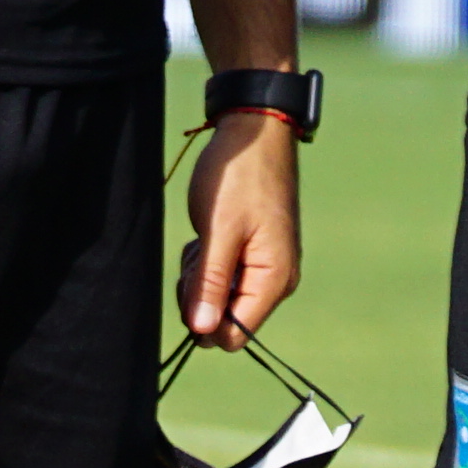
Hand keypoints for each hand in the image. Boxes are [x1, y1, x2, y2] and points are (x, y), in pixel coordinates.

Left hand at [179, 109, 300, 339]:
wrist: (254, 132)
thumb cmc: (238, 176)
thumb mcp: (217, 231)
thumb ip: (209, 283)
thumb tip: (203, 331)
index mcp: (273, 278)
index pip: (235, 335)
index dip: (204, 321)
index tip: (191, 284)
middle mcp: (276, 279)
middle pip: (226, 320)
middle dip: (200, 296)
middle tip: (196, 254)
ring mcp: (266, 266)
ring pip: (220, 299)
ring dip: (201, 277)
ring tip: (203, 239)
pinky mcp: (255, 253)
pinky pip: (224, 277)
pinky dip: (207, 262)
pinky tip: (208, 234)